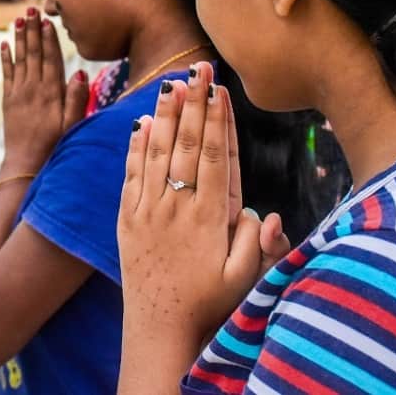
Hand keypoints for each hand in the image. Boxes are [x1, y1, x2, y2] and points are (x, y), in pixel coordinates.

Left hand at [0, 8, 87, 172]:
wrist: (26, 163)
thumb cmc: (55, 145)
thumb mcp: (73, 125)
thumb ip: (77, 99)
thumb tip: (79, 73)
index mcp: (51, 93)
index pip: (51, 59)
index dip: (49, 38)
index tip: (47, 20)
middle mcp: (33, 89)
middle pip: (33, 54)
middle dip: (33, 30)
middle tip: (30, 10)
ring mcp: (19, 93)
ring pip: (20, 60)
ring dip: (20, 38)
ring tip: (19, 19)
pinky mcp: (9, 100)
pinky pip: (6, 74)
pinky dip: (5, 58)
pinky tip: (5, 43)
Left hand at [117, 62, 263, 353]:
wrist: (159, 329)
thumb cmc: (210, 305)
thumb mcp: (244, 281)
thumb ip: (259, 247)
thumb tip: (269, 214)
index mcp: (209, 218)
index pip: (216, 158)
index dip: (218, 121)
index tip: (220, 89)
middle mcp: (177, 208)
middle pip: (186, 145)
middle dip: (192, 103)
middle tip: (196, 67)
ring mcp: (148, 211)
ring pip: (156, 153)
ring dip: (163, 116)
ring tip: (170, 83)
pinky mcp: (126, 219)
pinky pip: (130, 176)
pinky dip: (134, 148)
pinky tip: (139, 124)